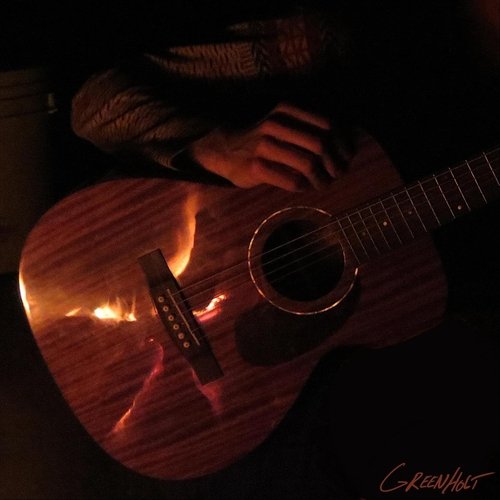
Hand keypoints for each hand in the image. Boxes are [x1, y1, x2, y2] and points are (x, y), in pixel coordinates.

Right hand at [189, 102, 351, 190]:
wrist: (223, 150)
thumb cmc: (261, 141)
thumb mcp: (283, 125)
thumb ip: (308, 131)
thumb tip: (342, 150)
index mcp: (287, 110)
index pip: (328, 124)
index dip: (343, 143)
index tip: (347, 158)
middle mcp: (276, 123)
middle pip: (321, 144)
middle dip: (335, 163)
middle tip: (337, 174)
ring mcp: (265, 145)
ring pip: (308, 163)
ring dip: (322, 179)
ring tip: (323, 184)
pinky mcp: (257, 167)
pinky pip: (292, 180)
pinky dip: (304, 186)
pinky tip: (304, 187)